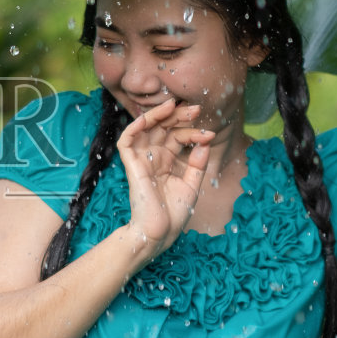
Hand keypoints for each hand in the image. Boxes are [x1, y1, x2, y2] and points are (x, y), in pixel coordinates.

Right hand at [116, 99, 214, 262]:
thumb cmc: (173, 214)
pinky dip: (135, 125)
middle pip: (163, 128)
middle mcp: (154, 157)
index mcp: (168, 162)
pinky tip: (150, 117)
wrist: (160, 232)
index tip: (209, 134)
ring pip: (145, 128)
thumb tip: (204, 141)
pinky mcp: (131, 165)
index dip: (193, 132)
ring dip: (158, 115)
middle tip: (196, 109)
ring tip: (174, 106)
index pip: (178, 138)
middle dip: (179, 116)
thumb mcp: (192, 185)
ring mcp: (142, 159)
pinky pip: (127, 140)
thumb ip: (197, 164)